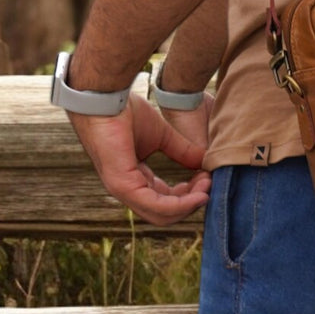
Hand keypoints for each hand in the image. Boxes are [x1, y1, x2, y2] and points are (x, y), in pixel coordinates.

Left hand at [65, 94, 209, 225]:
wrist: (105, 98)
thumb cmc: (126, 112)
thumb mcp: (164, 136)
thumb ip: (183, 151)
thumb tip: (206, 163)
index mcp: (135, 179)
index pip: (165, 200)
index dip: (189, 194)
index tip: (207, 177)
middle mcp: (127, 188)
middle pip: (164, 213)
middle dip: (191, 203)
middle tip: (209, 183)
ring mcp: (122, 189)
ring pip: (161, 215)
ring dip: (188, 204)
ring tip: (206, 187)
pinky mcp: (121, 184)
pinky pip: (155, 205)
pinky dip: (179, 204)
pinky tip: (197, 193)